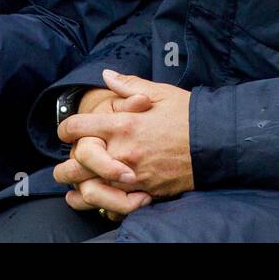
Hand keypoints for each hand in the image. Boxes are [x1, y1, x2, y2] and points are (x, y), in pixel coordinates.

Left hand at [58, 69, 193, 209]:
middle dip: (64, 167)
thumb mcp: (159, 92)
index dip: (65, 128)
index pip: (77, 127)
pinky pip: (112, 204)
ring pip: (90, 189)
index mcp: (122, 124)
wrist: (215, 143)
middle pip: (76, 164)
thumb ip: (128, 84)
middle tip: (62, 167)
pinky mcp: (144, 192)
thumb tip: (106, 75)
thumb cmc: (188, 115)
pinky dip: (100, 204)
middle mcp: (122, 152)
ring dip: (78, 188)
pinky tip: (95, 201)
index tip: (66, 131)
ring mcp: (132, 176)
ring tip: (74, 186)